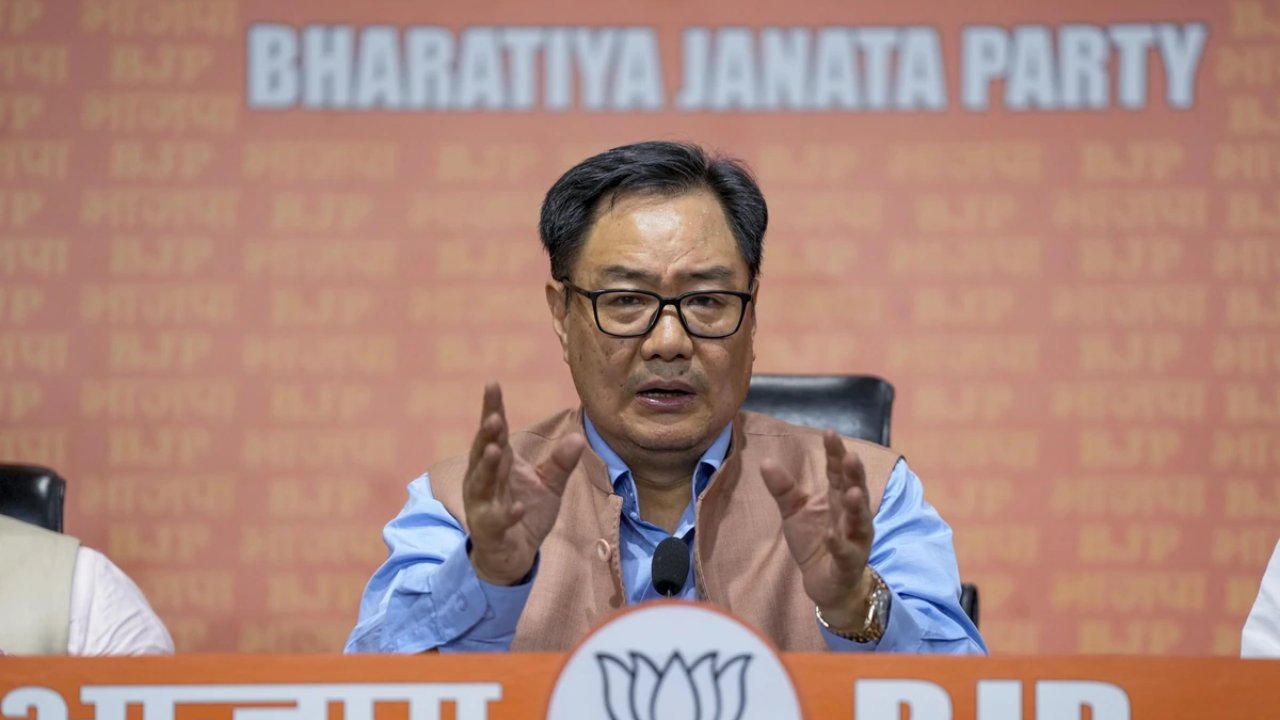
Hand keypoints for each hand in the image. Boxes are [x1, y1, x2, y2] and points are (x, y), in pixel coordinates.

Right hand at [463, 382, 585, 585]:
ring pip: (482, 483)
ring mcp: (483, 505)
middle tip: (493, 417)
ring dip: (488, 467)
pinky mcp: (490, 530)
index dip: (493, 408)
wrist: (513, 555)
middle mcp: (485, 480)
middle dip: (486, 435)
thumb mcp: (549, 486)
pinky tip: (519, 507)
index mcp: (500, 464)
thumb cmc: (526, 513)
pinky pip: (497, 520)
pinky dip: (508, 513)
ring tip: (496, 449)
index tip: (492, 384)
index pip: (496, 432)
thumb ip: (561, 463)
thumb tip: (578, 438)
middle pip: (484, 452)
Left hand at [761, 430, 875, 628]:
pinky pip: (845, 552)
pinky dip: (838, 543)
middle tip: (851, 456)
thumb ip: (784, 489)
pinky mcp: (848, 563)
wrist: (825, 583)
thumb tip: (764, 461)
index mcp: (837, 499)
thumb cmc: (815, 541)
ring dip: (855, 506)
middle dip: (854, 475)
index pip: (838, 472)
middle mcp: (852, 516)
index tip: (830, 433)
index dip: (836, 454)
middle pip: (855, 490)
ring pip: (859, 521)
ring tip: (850, 492)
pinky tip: (831, 534)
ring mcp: (854, 539)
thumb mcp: (794, 512)